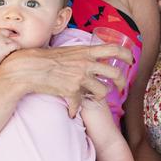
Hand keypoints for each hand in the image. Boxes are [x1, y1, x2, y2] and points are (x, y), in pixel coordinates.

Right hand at [0, 29, 17, 69]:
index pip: (3, 30)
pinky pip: (16, 45)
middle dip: (11, 38)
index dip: (7, 35)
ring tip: (13, 51)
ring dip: (13, 46)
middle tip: (12, 45)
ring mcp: (2, 40)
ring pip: (13, 40)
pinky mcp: (5, 48)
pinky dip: (17, 48)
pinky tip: (16, 52)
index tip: (8, 39)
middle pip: (9, 33)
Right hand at [0, 42, 134, 117]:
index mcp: (86, 51)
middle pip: (115, 73)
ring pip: (102, 92)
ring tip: (91, 96)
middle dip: (122, 82)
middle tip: (121, 87)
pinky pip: (80, 104)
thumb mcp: (67, 51)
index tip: (131, 60)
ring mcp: (80, 78)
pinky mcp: (72, 91)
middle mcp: (86, 64)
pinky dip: (75, 109)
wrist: (28, 68)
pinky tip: (71, 111)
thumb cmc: (45, 58)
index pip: (114, 49)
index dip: (127, 55)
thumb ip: (81, 54)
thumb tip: (90, 56)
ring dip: (98, 96)